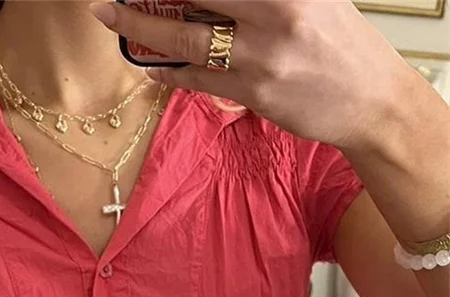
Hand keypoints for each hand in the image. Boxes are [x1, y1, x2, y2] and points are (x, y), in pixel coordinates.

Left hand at [90, 0, 415, 148]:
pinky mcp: (254, 91)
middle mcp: (275, 10)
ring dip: (141, 26)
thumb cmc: (341, 43)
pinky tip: (149, 64)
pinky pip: (198, 78)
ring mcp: (262, 54)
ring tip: (112, 16)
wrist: (371, 98)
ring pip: (187, 35)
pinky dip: (169, 70)